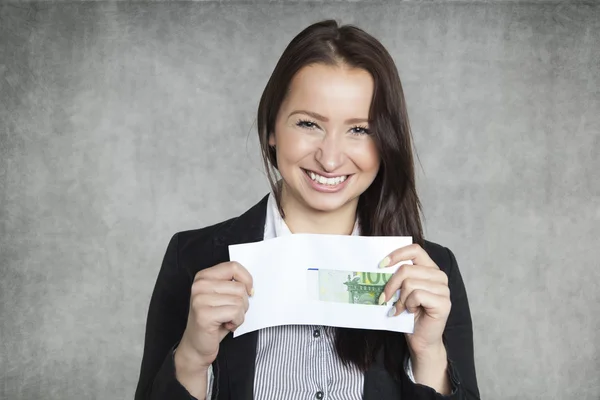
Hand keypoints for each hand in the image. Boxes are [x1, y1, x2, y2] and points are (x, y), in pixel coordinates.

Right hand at [177, 261, 253, 368]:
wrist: (196, 345)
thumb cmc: (213, 321)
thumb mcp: (223, 297)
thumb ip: (233, 285)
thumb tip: (250, 286)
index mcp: (204, 277)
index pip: (233, 266)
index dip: (246, 280)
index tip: (247, 292)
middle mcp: (199, 285)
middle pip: (239, 287)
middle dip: (242, 303)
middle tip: (231, 312)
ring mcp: (200, 299)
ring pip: (239, 300)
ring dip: (239, 314)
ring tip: (227, 319)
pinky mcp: (204, 314)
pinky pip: (235, 312)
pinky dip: (236, 322)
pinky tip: (226, 325)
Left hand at [379, 243, 450, 358]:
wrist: (420, 339)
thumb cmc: (409, 314)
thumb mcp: (401, 290)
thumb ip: (397, 276)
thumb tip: (379, 266)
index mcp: (429, 268)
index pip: (414, 250)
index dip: (396, 254)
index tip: (381, 264)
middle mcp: (439, 275)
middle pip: (406, 269)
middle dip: (390, 285)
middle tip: (384, 298)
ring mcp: (443, 289)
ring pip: (409, 283)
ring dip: (399, 298)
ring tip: (399, 308)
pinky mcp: (443, 302)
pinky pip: (417, 295)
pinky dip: (408, 305)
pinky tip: (409, 312)